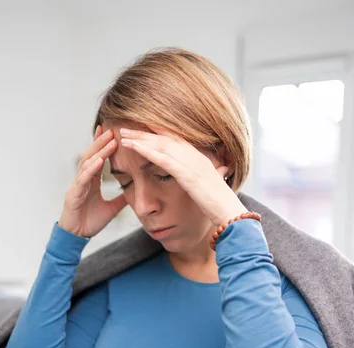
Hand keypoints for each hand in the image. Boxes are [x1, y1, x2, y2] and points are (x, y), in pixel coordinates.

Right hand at [59, 125, 126, 237]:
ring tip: (109, 140)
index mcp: (91, 181)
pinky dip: (91, 169)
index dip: (103, 145)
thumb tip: (136, 192)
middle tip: (112, 129)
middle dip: (101, 142)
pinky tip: (100, 160)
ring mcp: (77, 185)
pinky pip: (83, 179)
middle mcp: (83, 180)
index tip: (112, 132)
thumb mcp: (112, 208)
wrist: (77, 236)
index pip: (98, 158)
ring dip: (98, 150)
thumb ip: (122, 199)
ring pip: (87, 163)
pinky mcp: (74, 194)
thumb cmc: (90, 221)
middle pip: (92, 155)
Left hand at [119, 125, 247, 225]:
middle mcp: (195, 156)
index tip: (142, 127)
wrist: (230, 214)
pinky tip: (133, 147)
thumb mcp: (211, 186)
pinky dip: (147, 151)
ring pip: (160, 145)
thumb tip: (208, 176)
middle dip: (143, 133)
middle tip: (124, 129)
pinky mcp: (186, 174)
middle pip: (164, 139)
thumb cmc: (221, 205)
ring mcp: (191, 164)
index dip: (157, 132)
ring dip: (140, 139)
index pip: (175, 139)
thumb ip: (206, 177)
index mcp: (200, 158)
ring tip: (123, 136)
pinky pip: (163, 159)